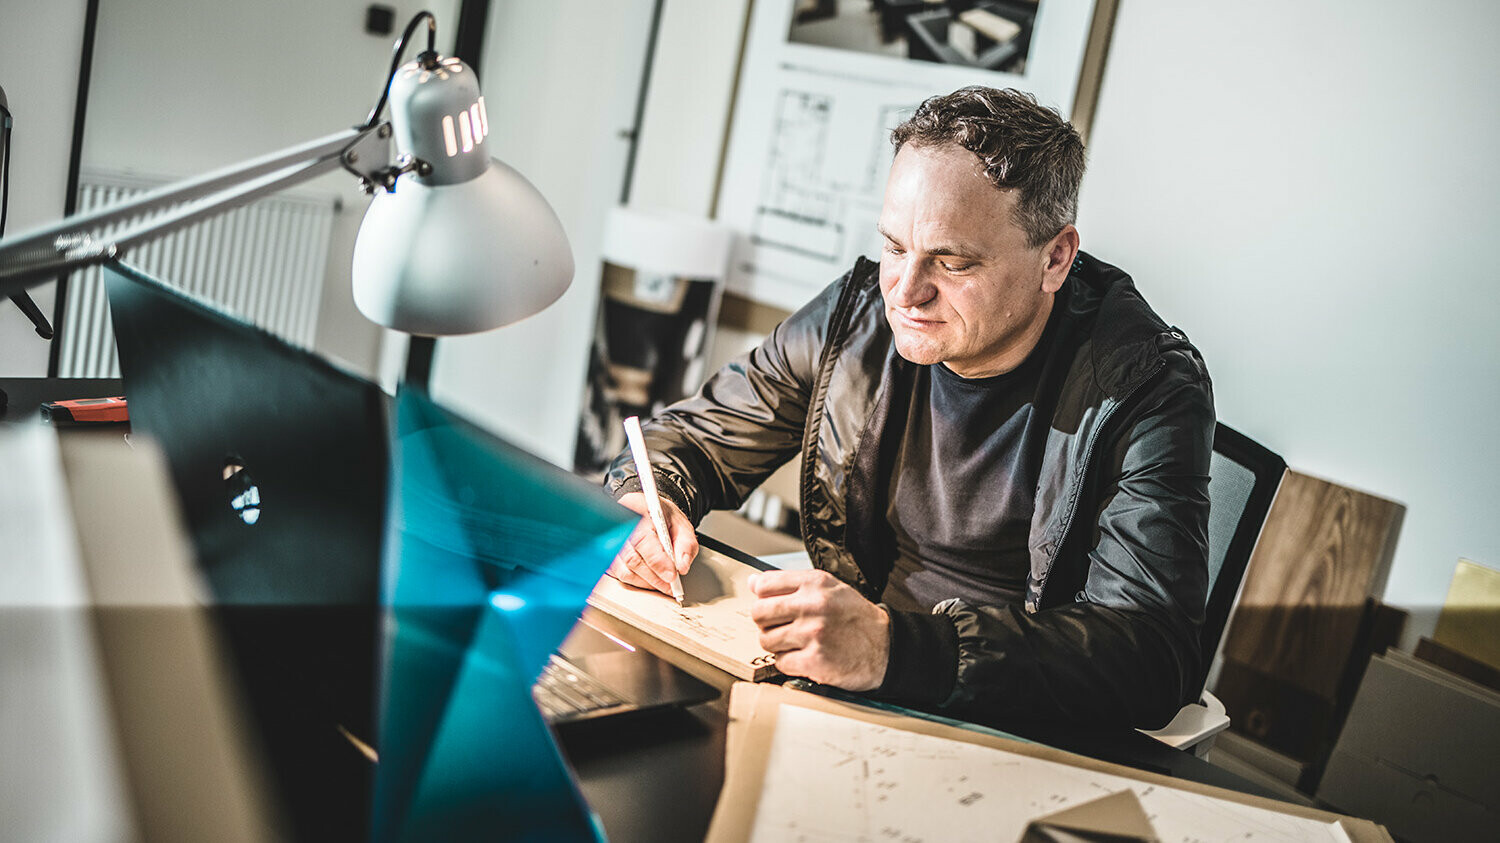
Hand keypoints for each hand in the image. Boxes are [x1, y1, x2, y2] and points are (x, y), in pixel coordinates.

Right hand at [606, 492, 698, 596]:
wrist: (652, 513)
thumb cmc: (664, 518)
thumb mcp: (682, 525)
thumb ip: (686, 545)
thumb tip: (682, 566)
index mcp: (637, 509)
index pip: (643, 539)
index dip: (658, 561)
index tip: (672, 575)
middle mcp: (619, 523)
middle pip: (632, 557)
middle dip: (654, 577)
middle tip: (670, 585)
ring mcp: (610, 539)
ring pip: (624, 570)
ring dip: (646, 582)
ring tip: (662, 583)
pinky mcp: (608, 554)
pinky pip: (619, 574)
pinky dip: (636, 581)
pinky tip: (649, 579)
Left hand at [748, 569, 889, 691]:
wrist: (886, 648)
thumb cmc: (856, 618)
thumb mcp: (831, 589)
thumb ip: (792, 584)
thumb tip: (753, 582)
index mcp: (816, 584)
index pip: (765, 584)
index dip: (762, 597)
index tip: (770, 604)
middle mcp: (813, 606)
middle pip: (759, 613)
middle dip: (766, 622)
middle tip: (781, 627)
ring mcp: (813, 634)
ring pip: (766, 639)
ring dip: (777, 645)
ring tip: (796, 643)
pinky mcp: (814, 661)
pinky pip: (780, 662)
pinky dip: (789, 663)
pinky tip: (805, 657)